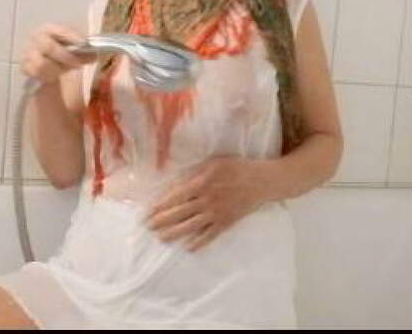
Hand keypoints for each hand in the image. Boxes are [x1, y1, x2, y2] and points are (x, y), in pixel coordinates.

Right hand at [20, 23, 95, 84]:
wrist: (46, 61)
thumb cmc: (62, 51)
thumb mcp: (73, 48)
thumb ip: (84, 50)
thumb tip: (95, 54)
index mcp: (49, 28)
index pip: (61, 30)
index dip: (72, 36)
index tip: (84, 44)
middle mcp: (36, 38)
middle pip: (49, 47)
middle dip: (66, 57)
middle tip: (78, 65)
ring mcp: (28, 52)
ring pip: (42, 64)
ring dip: (57, 69)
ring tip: (64, 70)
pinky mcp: (25, 66)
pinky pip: (36, 74)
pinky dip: (47, 77)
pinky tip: (53, 77)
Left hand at [143, 156, 267, 251]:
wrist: (262, 181)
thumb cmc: (237, 167)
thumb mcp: (213, 162)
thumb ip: (194, 172)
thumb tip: (175, 183)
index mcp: (202, 182)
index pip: (176, 196)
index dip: (160, 205)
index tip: (148, 211)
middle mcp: (207, 199)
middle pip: (179, 213)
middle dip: (162, 221)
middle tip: (148, 227)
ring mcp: (217, 213)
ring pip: (191, 226)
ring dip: (174, 233)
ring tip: (161, 238)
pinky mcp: (227, 222)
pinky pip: (210, 235)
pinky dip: (199, 242)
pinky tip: (188, 248)